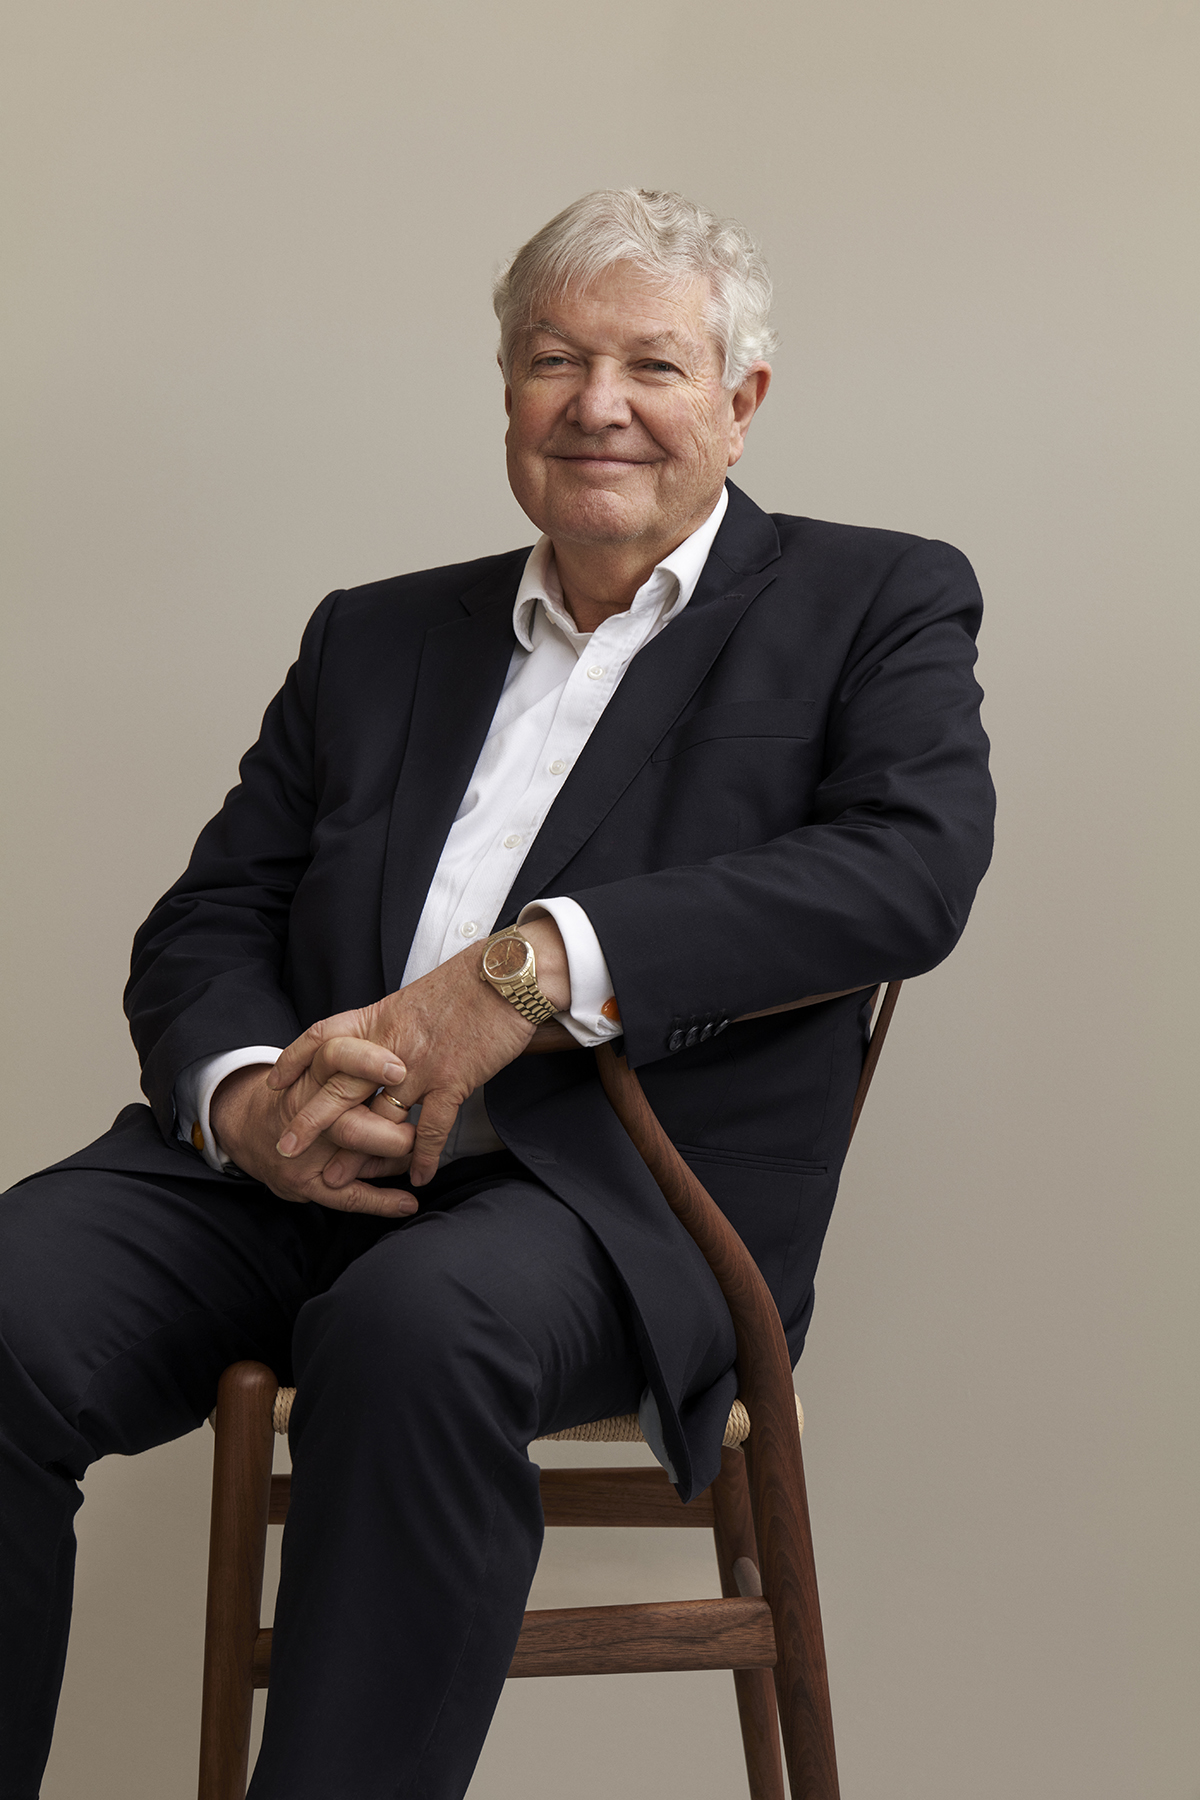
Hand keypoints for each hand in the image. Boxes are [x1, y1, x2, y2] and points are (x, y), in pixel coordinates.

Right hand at [209, 1045, 417, 1216]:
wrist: (246, 1126)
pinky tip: (407, 1203)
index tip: (400, 1069)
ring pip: (353, 1158)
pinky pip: (348, 1196)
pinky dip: (381, 1202)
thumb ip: (354, 1064)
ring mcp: (302, 1152)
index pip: (334, 1057)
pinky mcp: (303, 1183)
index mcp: (308, 1074)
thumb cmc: (299, 1092)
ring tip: (417, 1157)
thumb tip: (407, 1065)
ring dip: (393, 1160)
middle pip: (348, 1119)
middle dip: (390, 1125)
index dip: (368, 1063)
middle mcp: (302, 1112)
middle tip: (417, 1127)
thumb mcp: (317, 1066)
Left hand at [267, 919, 570, 1186]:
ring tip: (334, 1182)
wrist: (509, 973)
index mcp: (380, 1016)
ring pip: (378, 1118)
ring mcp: (420, 1065)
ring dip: (356, 1154)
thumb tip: (386, 1039)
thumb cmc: (471, 979)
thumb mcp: (419, 994)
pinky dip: (424, 1157)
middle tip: (285, 1148)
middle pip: (338, 1089)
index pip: (322, 1038)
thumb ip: (397, 1022)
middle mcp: (391, 1043)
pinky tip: (419, 1178)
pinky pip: (432, 1128)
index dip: (294, 1060)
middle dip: (310, 1123)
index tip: (274, 1083)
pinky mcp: (454, 1080)